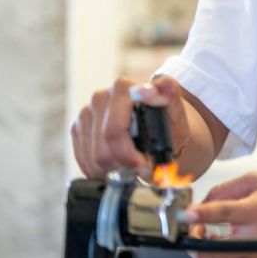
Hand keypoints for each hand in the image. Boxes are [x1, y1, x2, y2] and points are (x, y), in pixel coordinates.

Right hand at [71, 76, 190, 178]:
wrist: (159, 130)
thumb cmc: (170, 124)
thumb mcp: (178, 113)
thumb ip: (170, 96)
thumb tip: (154, 88)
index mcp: (123, 88)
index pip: (113, 130)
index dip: (127, 153)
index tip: (142, 164)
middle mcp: (101, 97)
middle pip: (102, 146)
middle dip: (123, 163)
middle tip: (141, 166)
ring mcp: (86, 113)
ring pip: (93, 156)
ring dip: (114, 168)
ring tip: (133, 165)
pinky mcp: (78, 129)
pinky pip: (83, 159)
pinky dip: (102, 169)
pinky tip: (119, 164)